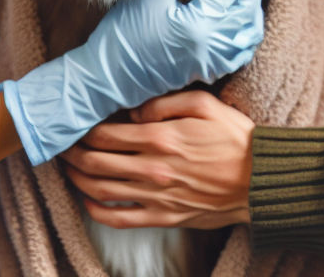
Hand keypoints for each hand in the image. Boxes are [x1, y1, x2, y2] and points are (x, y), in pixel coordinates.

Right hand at [0, 0, 264, 166]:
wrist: (107, 78)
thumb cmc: (122, 35)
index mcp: (201, 26)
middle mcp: (215, 47)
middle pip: (249, 4)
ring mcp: (215, 62)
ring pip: (251, 28)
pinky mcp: (210, 70)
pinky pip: (243, 48)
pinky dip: (250, 26)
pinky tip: (245, 11)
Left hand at [61, 91, 254, 229]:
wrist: (260, 180)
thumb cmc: (233, 137)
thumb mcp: (203, 103)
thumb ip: (164, 103)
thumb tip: (133, 111)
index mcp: (161, 138)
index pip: (106, 134)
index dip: (84, 129)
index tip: (75, 124)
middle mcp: (153, 169)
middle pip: (96, 163)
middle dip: (73, 153)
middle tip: (63, 145)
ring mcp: (157, 197)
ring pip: (101, 191)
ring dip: (78, 180)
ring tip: (68, 168)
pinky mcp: (165, 217)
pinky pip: (120, 220)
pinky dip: (97, 211)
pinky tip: (88, 201)